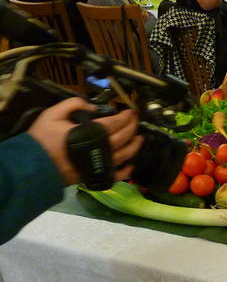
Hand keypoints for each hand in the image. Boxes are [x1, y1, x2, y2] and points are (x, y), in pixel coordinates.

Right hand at [27, 98, 142, 185]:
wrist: (31, 167)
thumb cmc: (41, 140)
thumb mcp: (53, 114)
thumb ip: (73, 104)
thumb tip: (93, 106)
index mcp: (92, 133)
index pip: (116, 123)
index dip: (126, 116)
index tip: (131, 111)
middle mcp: (101, 149)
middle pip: (124, 137)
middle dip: (133, 127)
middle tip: (136, 120)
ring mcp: (99, 165)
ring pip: (125, 155)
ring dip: (135, 146)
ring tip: (140, 138)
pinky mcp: (95, 177)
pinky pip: (116, 176)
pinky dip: (126, 171)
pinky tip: (131, 164)